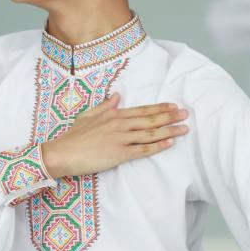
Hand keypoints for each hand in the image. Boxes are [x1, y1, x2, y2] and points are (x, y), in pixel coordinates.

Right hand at [39, 94, 188, 178]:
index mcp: (113, 114)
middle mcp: (120, 124)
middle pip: (150, 120)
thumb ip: (105, 106)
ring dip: (169, 131)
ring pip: (150, 134)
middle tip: (186, 115)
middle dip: (170, 117)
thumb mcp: (88, 115)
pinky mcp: (119, 154)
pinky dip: (157, 146)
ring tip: (183, 129)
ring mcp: (121, 139)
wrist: (63, 152)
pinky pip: (143, 150)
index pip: (142, 110)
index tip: (173, 106)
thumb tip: (117, 96)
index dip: (159, 108)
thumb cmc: (73, 136)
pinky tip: (169, 143)